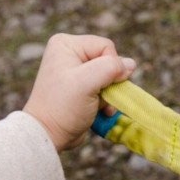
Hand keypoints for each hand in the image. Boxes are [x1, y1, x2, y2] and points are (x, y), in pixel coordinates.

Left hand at [23, 34, 135, 150]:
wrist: (48, 135)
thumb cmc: (63, 106)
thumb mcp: (87, 82)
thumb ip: (111, 68)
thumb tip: (131, 64)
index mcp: (67, 44)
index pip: (106, 46)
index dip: (111, 66)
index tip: (101, 85)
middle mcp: (70, 54)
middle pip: (109, 61)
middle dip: (111, 82)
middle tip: (101, 97)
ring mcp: (75, 71)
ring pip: (109, 77)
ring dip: (110, 94)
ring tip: (101, 106)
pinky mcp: (81, 88)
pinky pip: (104, 88)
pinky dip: (107, 101)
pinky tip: (102, 111)